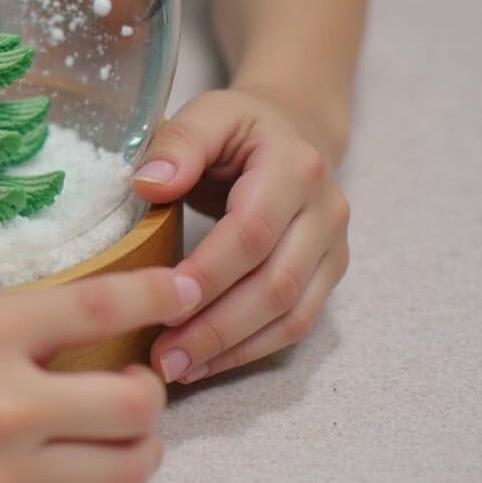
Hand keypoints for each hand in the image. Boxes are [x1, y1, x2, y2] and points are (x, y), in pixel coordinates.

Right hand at [0, 269, 199, 482]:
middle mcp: (1, 410)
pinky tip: (43, 480)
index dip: (160, 296)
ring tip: (99, 440)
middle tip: (129, 390)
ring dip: (125, 456)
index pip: (107, 307)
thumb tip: (94, 334)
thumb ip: (17, 321)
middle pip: (137, 414)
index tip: (182, 293)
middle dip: (148, 399)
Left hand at [132, 87, 350, 384]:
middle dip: (216, 326)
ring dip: (232, 348)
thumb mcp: (205, 114)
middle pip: (275, 283)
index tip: (162, 299)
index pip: (253, 231)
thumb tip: (148, 184)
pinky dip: (251, 349)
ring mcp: (333, 247)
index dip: (210, 271)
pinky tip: (206, 363)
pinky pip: (297, 324)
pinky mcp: (328, 274)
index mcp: (294, 166)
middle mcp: (325, 210)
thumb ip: (177, 144)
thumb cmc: (239, 127)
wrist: (294, 128)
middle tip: (162, 356)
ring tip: (177, 368)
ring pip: (291, 314)